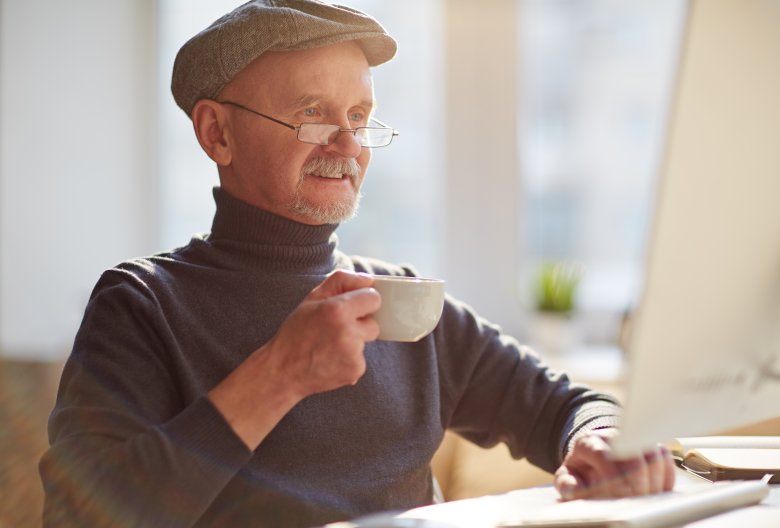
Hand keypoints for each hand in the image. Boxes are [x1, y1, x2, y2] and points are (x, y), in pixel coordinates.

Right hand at [208, 270, 379, 449]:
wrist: (282, 371)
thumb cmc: (296, 333)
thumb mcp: (312, 299)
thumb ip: (341, 281)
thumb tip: (369, 280)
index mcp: (338, 310)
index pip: (374, 298)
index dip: (362, 303)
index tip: (351, 309)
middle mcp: (348, 332)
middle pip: (373, 324)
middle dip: (359, 326)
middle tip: (334, 331)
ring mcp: (353, 355)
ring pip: (365, 344)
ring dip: (353, 344)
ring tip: (328, 347)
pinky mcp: (355, 372)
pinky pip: (360, 361)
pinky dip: (348, 361)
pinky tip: (330, 361)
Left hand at [554, 429, 675, 499]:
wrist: (591, 454)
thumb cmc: (581, 470)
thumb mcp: (567, 476)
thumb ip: (566, 484)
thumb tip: (573, 491)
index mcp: (588, 443)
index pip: (604, 456)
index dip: (613, 478)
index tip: (620, 496)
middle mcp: (612, 437)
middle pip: (633, 453)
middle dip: (638, 481)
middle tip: (637, 500)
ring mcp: (632, 439)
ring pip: (653, 453)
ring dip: (655, 479)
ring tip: (649, 499)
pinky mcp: (649, 446)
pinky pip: (666, 457)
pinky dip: (667, 476)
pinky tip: (660, 492)